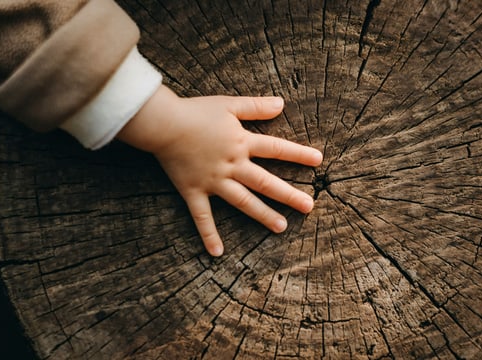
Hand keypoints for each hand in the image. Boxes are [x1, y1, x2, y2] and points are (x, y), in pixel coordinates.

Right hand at [117, 85, 322, 255]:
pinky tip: (217, 252)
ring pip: (243, 202)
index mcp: (241, 143)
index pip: (276, 149)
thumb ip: (255, 106)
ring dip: (263, 215)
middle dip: (289, 195)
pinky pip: (202, 216)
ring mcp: (214, 181)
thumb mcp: (229, 104)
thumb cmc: (195, 112)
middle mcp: (232, 165)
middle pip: (266, 182)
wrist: (163, 124)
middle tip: (310, 207)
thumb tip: (282, 103)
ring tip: (282, 227)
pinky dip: (208, 234)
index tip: (318, 162)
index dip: (298, 154)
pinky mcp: (194, 191)